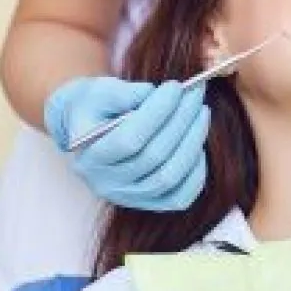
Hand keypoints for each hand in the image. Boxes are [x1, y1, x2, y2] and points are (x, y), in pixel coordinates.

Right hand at [44, 77, 210, 210]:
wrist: (89, 130)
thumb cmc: (96, 107)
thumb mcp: (99, 92)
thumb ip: (125, 93)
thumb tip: (158, 94)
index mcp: (89, 158)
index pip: (129, 140)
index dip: (157, 113)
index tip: (175, 87)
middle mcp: (107, 184)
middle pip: (154, 157)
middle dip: (181, 120)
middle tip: (195, 93)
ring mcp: (129, 198)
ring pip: (170, 176)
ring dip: (193, 141)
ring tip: (201, 112)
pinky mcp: (149, 203)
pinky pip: (180, 197)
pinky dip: (196, 171)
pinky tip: (198, 143)